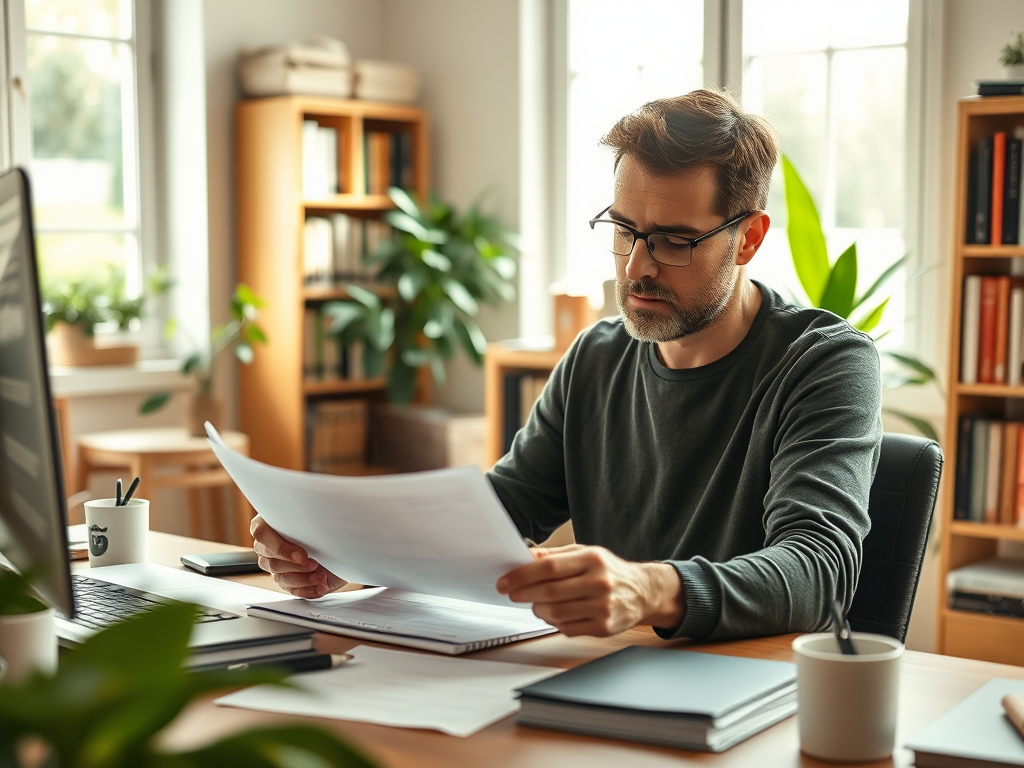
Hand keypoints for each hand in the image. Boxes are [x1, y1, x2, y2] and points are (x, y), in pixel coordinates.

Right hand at [250, 515, 345, 597]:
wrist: (341, 542)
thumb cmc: (325, 524)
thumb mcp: (317, 516)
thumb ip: (306, 515)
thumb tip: (309, 510)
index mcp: (269, 523)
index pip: (260, 533)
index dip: (280, 548)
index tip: (302, 555)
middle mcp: (269, 546)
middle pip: (270, 561)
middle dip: (295, 565)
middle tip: (314, 563)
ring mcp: (277, 565)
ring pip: (280, 577)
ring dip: (303, 579)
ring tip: (321, 576)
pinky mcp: (289, 580)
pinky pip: (291, 590)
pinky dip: (306, 590)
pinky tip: (320, 586)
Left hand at [496, 544, 683, 636]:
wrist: (643, 592)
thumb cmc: (609, 570)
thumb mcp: (585, 553)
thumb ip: (555, 555)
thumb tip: (525, 556)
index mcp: (593, 559)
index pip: (549, 567)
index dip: (522, 575)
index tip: (505, 581)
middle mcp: (599, 582)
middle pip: (549, 592)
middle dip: (523, 593)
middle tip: (512, 593)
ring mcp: (602, 607)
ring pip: (555, 613)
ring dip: (537, 609)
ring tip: (535, 603)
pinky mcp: (603, 627)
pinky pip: (566, 628)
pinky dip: (553, 622)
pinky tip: (554, 613)